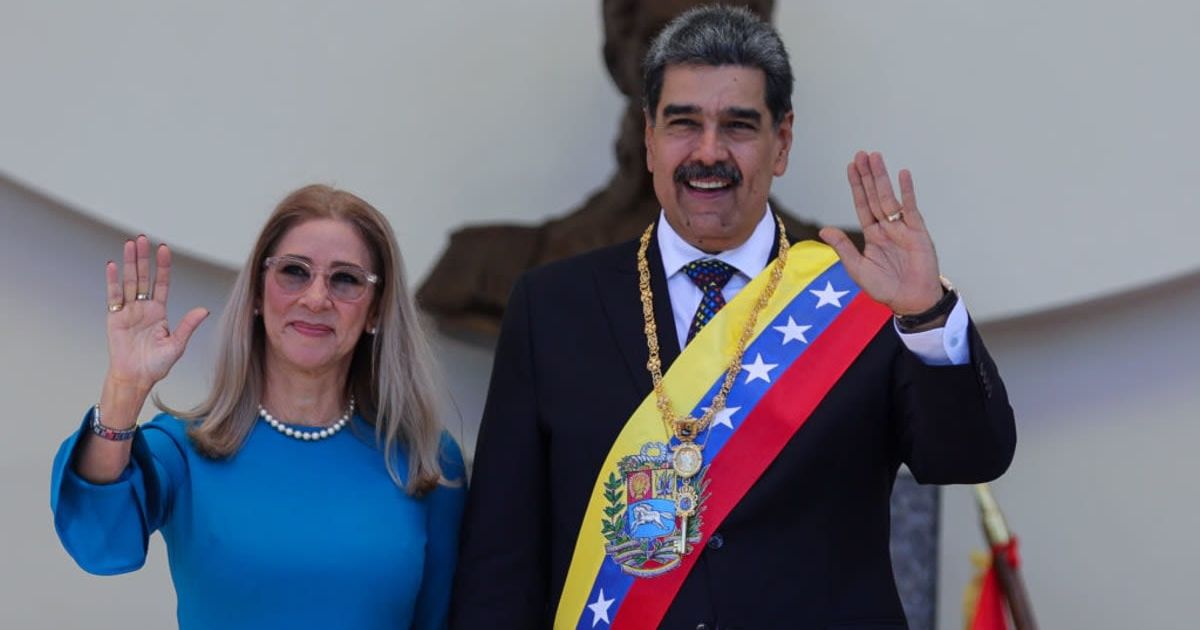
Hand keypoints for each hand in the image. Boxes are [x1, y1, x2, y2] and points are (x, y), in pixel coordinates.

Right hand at [105, 235, 208, 393]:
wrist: (136, 378)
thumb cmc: (157, 365)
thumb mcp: (177, 345)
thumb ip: (188, 326)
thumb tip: (204, 310)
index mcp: (159, 311)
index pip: (161, 283)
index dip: (162, 266)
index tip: (163, 249)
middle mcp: (144, 307)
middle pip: (143, 277)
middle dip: (143, 258)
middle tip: (142, 238)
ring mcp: (128, 311)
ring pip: (128, 282)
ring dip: (128, 263)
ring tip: (128, 244)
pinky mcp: (115, 317)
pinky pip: (113, 296)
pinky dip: (112, 281)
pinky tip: (112, 265)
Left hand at [819, 151, 943, 315]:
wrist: (911, 300)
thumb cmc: (885, 287)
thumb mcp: (858, 268)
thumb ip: (843, 247)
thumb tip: (823, 229)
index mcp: (872, 235)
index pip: (862, 204)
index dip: (856, 186)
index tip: (850, 167)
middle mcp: (886, 227)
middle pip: (874, 195)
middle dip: (868, 175)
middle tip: (862, 154)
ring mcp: (902, 227)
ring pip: (889, 197)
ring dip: (882, 177)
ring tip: (875, 158)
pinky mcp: (917, 231)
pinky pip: (910, 207)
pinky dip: (906, 191)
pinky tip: (902, 175)